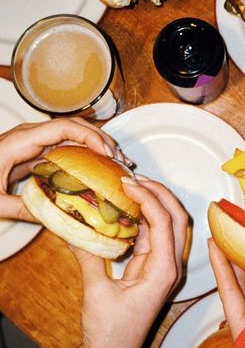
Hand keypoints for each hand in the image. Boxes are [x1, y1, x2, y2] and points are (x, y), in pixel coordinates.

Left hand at [0, 118, 119, 221]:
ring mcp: (31, 143)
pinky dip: (83, 156)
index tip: (107, 154)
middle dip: (101, 141)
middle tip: (120, 162)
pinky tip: (95, 170)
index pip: (64, 128)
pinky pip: (63, 149)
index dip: (90, 137)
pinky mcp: (32, 153)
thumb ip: (22, 209)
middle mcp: (29, 137)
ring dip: (96, 147)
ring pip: (72, 137)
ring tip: (115, 165)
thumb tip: (53, 220)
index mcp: (21, 141)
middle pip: (74, 128)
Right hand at [31, 177, 187, 347]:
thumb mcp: (96, 291)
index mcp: (163, 272)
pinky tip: (128, 207)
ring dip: (155, 202)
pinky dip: (146, 218)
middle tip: (134, 178)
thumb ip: (90, 255)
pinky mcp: (156, 270)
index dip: (148, 197)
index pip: (164, 223)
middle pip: (178, 218)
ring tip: (131, 185)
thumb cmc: (108, 332)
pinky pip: (157, 236)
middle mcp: (172, 267)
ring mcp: (166, 268)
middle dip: (160, 193)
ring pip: (171, 225)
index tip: (127, 181)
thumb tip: (74, 226)